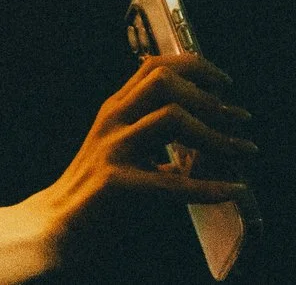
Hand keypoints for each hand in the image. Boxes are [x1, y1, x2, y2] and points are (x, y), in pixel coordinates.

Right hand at [19, 55, 254, 266]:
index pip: (156, 67)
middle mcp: (113, 119)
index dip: (196, 67)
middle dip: (208, 97)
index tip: (224, 83)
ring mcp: (112, 148)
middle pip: (165, 82)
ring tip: (241, 150)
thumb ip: (160, 143)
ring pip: (171, 117)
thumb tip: (208, 145)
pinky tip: (231, 192)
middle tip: (238, 119)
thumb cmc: (97, 193)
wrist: (53, 228)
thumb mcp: (128, 154)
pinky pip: (171, 182)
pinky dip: (208, 187)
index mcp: (117, 108)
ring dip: (214, 134)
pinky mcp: (114, 183)